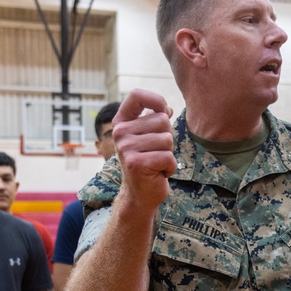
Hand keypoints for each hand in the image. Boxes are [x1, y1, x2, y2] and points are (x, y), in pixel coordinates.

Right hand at [112, 89, 176, 210]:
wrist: (139, 194)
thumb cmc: (148, 163)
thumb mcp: (149, 138)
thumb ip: (155, 121)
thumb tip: (167, 108)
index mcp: (122, 123)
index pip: (137, 96)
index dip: (156, 100)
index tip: (164, 111)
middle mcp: (120, 133)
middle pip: (162, 120)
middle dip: (167, 138)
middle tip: (155, 153)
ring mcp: (126, 148)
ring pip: (168, 139)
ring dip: (169, 154)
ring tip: (156, 163)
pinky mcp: (137, 163)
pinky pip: (168, 157)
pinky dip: (170, 167)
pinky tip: (159, 173)